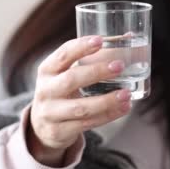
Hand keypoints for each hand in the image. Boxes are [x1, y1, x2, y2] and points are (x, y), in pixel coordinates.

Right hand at [28, 36, 132, 165]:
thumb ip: (90, 58)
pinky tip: (123, 108)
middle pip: (71, 79)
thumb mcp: (66, 73)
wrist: (41, 126)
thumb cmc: (62, 91)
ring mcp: (50, 113)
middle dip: (96, 72)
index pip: (63, 54)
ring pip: (81, 107)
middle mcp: (46, 90)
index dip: (81, 46)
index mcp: (47, 70)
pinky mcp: (59, 131)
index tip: (100, 40)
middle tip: (120, 65)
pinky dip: (108, 116)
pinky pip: (87, 123)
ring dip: (106, 101)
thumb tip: (128, 37)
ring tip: (126, 94)